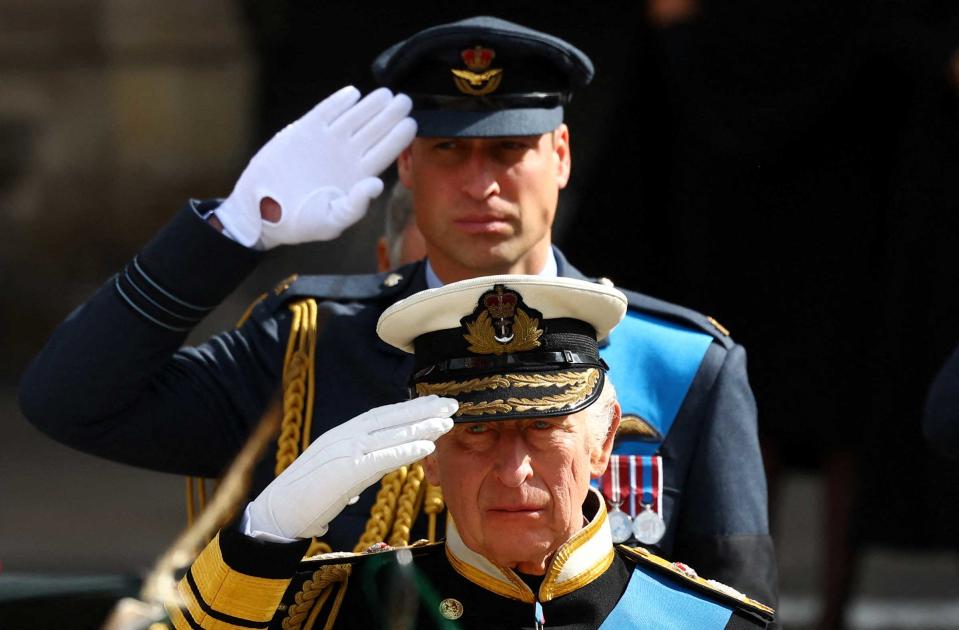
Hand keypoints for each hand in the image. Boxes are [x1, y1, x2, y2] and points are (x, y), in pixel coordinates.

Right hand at [216, 86, 416, 248]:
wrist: (262, 211)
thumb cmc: (300, 222)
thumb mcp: (331, 221)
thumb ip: (355, 206)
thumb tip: (377, 185)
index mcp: (358, 176)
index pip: (384, 153)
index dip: (398, 138)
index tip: (412, 124)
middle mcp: (346, 156)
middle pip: (374, 131)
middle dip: (390, 116)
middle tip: (405, 101)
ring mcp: (327, 141)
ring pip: (354, 118)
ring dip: (370, 105)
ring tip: (386, 94)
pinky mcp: (304, 131)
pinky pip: (325, 112)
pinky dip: (338, 102)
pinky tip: (353, 94)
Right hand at [247, 396, 455, 539]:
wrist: (277, 514)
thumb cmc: (304, 499)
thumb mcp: (334, 478)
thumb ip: (352, 471)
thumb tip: (362, 479)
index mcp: (343, 435)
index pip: (382, 416)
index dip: (410, 408)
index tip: (434, 403)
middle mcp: (345, 436)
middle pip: (391, 418)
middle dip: (423, 410)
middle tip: (452, 403)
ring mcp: (345, 451)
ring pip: (391, 434)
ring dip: (422, 427)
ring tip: (448, 422)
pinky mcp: (345, 471)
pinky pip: (382, 458)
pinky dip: (406, 450)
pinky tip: (427, 447)